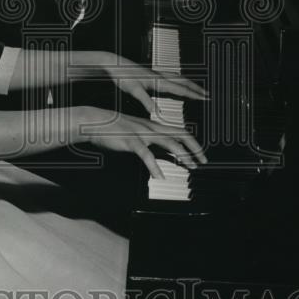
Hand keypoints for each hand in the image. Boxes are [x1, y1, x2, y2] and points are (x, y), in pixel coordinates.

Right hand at [76, 107, 206, 180]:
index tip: (201, 155)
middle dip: (195, 148)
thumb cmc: (113, 129)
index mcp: (153, 125)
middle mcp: (152, 127)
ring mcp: (142, 133)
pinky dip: (155, 167)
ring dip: (182, 156)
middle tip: (204, 162)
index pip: (180, 131)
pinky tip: (160, 176)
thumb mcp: (136, 133)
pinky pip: (146, 155)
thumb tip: (163, 153)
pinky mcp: (131, 141)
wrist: (94, 121)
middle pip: (181, 135)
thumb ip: (151, 142)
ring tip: (190, 167)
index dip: (194, 144)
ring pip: (169, 142)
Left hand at [99, 57, 208, 115]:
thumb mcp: (134, 91)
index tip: (205, 98)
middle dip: (196, 88)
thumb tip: (157, 113)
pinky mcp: (151, 74)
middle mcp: (159, 76)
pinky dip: (178, 81)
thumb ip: (146, 101)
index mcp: (158, 81)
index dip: (194, 94)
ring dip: (188, 83)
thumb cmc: (122, 76)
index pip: (180, 89)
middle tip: (207, 94)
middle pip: (183, 82)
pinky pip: (170, 77)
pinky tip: (175, 84)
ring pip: (178, 78)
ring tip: (196, 88)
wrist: (114, 64)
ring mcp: (156, 74)